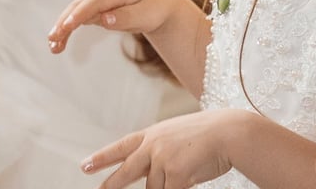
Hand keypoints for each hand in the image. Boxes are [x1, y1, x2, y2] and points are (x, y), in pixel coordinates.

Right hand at [48, 0, 186, 53]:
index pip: (94, 2)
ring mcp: (95, 1)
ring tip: (53, 46)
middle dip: (64, 21)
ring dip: (61, 28)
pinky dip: (66, 31)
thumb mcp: (146, 15)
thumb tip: (105, 20)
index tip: (68, 26)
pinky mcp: (92, 10)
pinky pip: (75, 20)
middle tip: (53, 39)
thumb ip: (126, 17)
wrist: (157, 3)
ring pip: (73, 13)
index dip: (80, 13)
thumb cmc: (153, 9)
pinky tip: (58, 45)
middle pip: (78, 6)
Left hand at [81, 109, 237, 188]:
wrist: (231, 132)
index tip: (84, 165)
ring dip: (167, 188)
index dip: (102, 157)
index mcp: (153, 133)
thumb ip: (161, 153)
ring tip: (186, 172)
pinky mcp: (174, 172)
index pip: (121, 146)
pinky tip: (187, 180)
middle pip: (126, 169)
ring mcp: (161, 158)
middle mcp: (153, 144)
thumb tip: (152, 177)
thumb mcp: (178, 138)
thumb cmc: (211, 136)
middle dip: (110, 183)